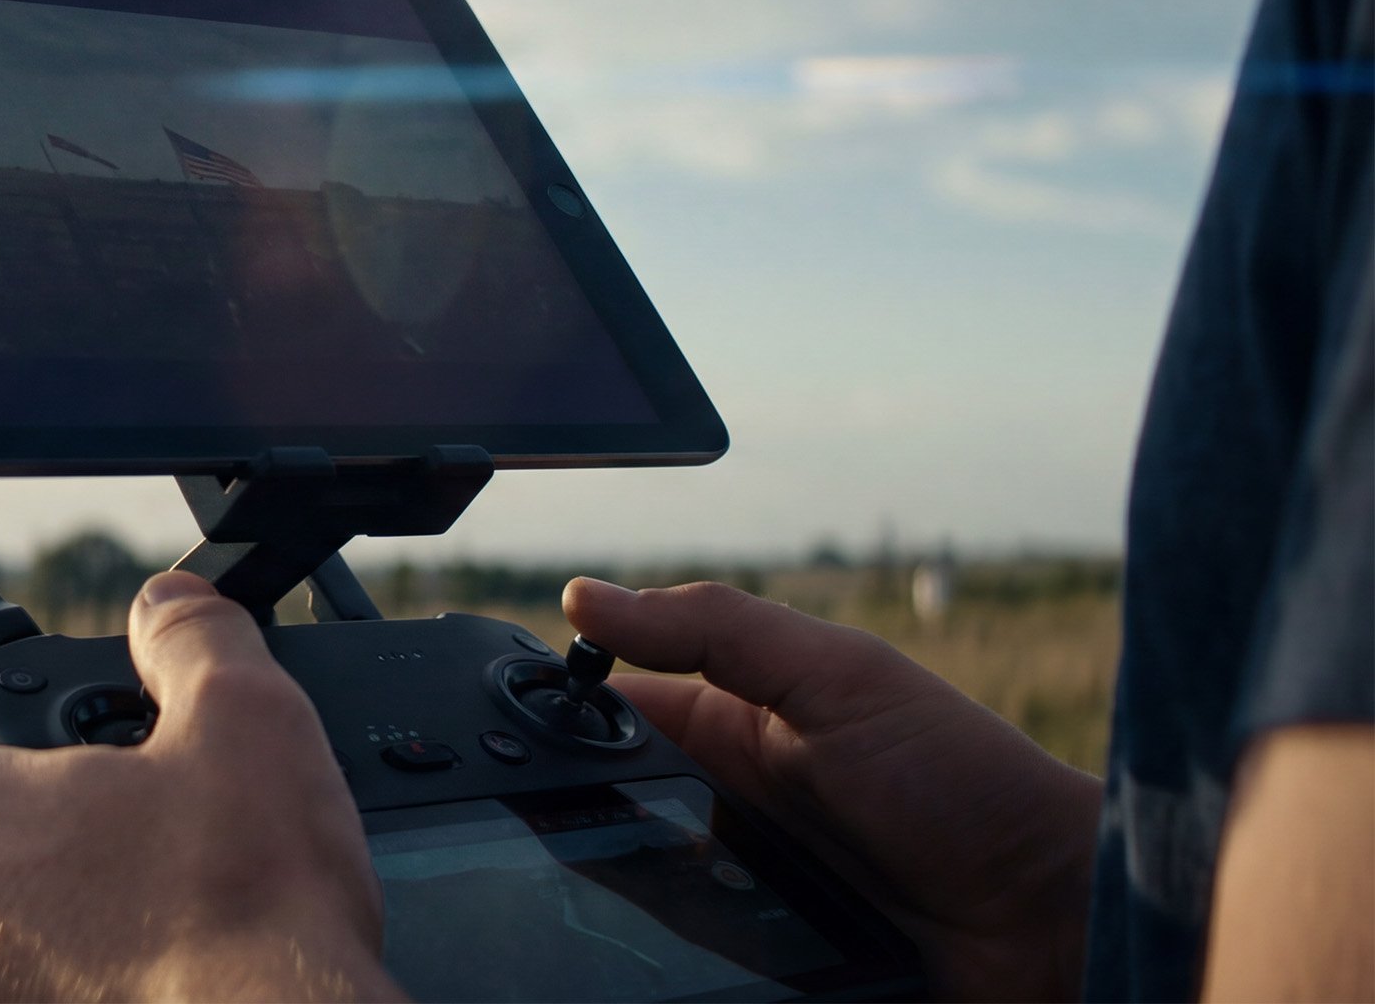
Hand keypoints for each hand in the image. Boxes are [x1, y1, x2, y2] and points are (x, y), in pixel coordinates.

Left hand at [0, 572, 403, 1001]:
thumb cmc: (249, 901)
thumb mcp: (244, 714)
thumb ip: (188, 634)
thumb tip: (167, 605)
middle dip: (18, 833)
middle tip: (115, 819)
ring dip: (50, 914)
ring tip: (158, 897)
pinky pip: (29, 1000)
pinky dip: (80, 980)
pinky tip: (166, 964)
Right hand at [566, 578, 1102, 1001]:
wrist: (1055, 918)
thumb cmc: (963, 782)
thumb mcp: (836, 677)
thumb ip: (714, 628)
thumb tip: (584, 597)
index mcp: (735, 721)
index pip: (612, 710)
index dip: (555, 714)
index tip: (502, 727)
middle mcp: (727, 804)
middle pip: (606, 806)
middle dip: (566, 814)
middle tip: (531, 828)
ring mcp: (740, 888)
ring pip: (630, 890)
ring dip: (603, 889)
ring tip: (566, 899)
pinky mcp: (758, 960)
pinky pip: (682, 957)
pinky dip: (654, 955)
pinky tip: (627, 956)